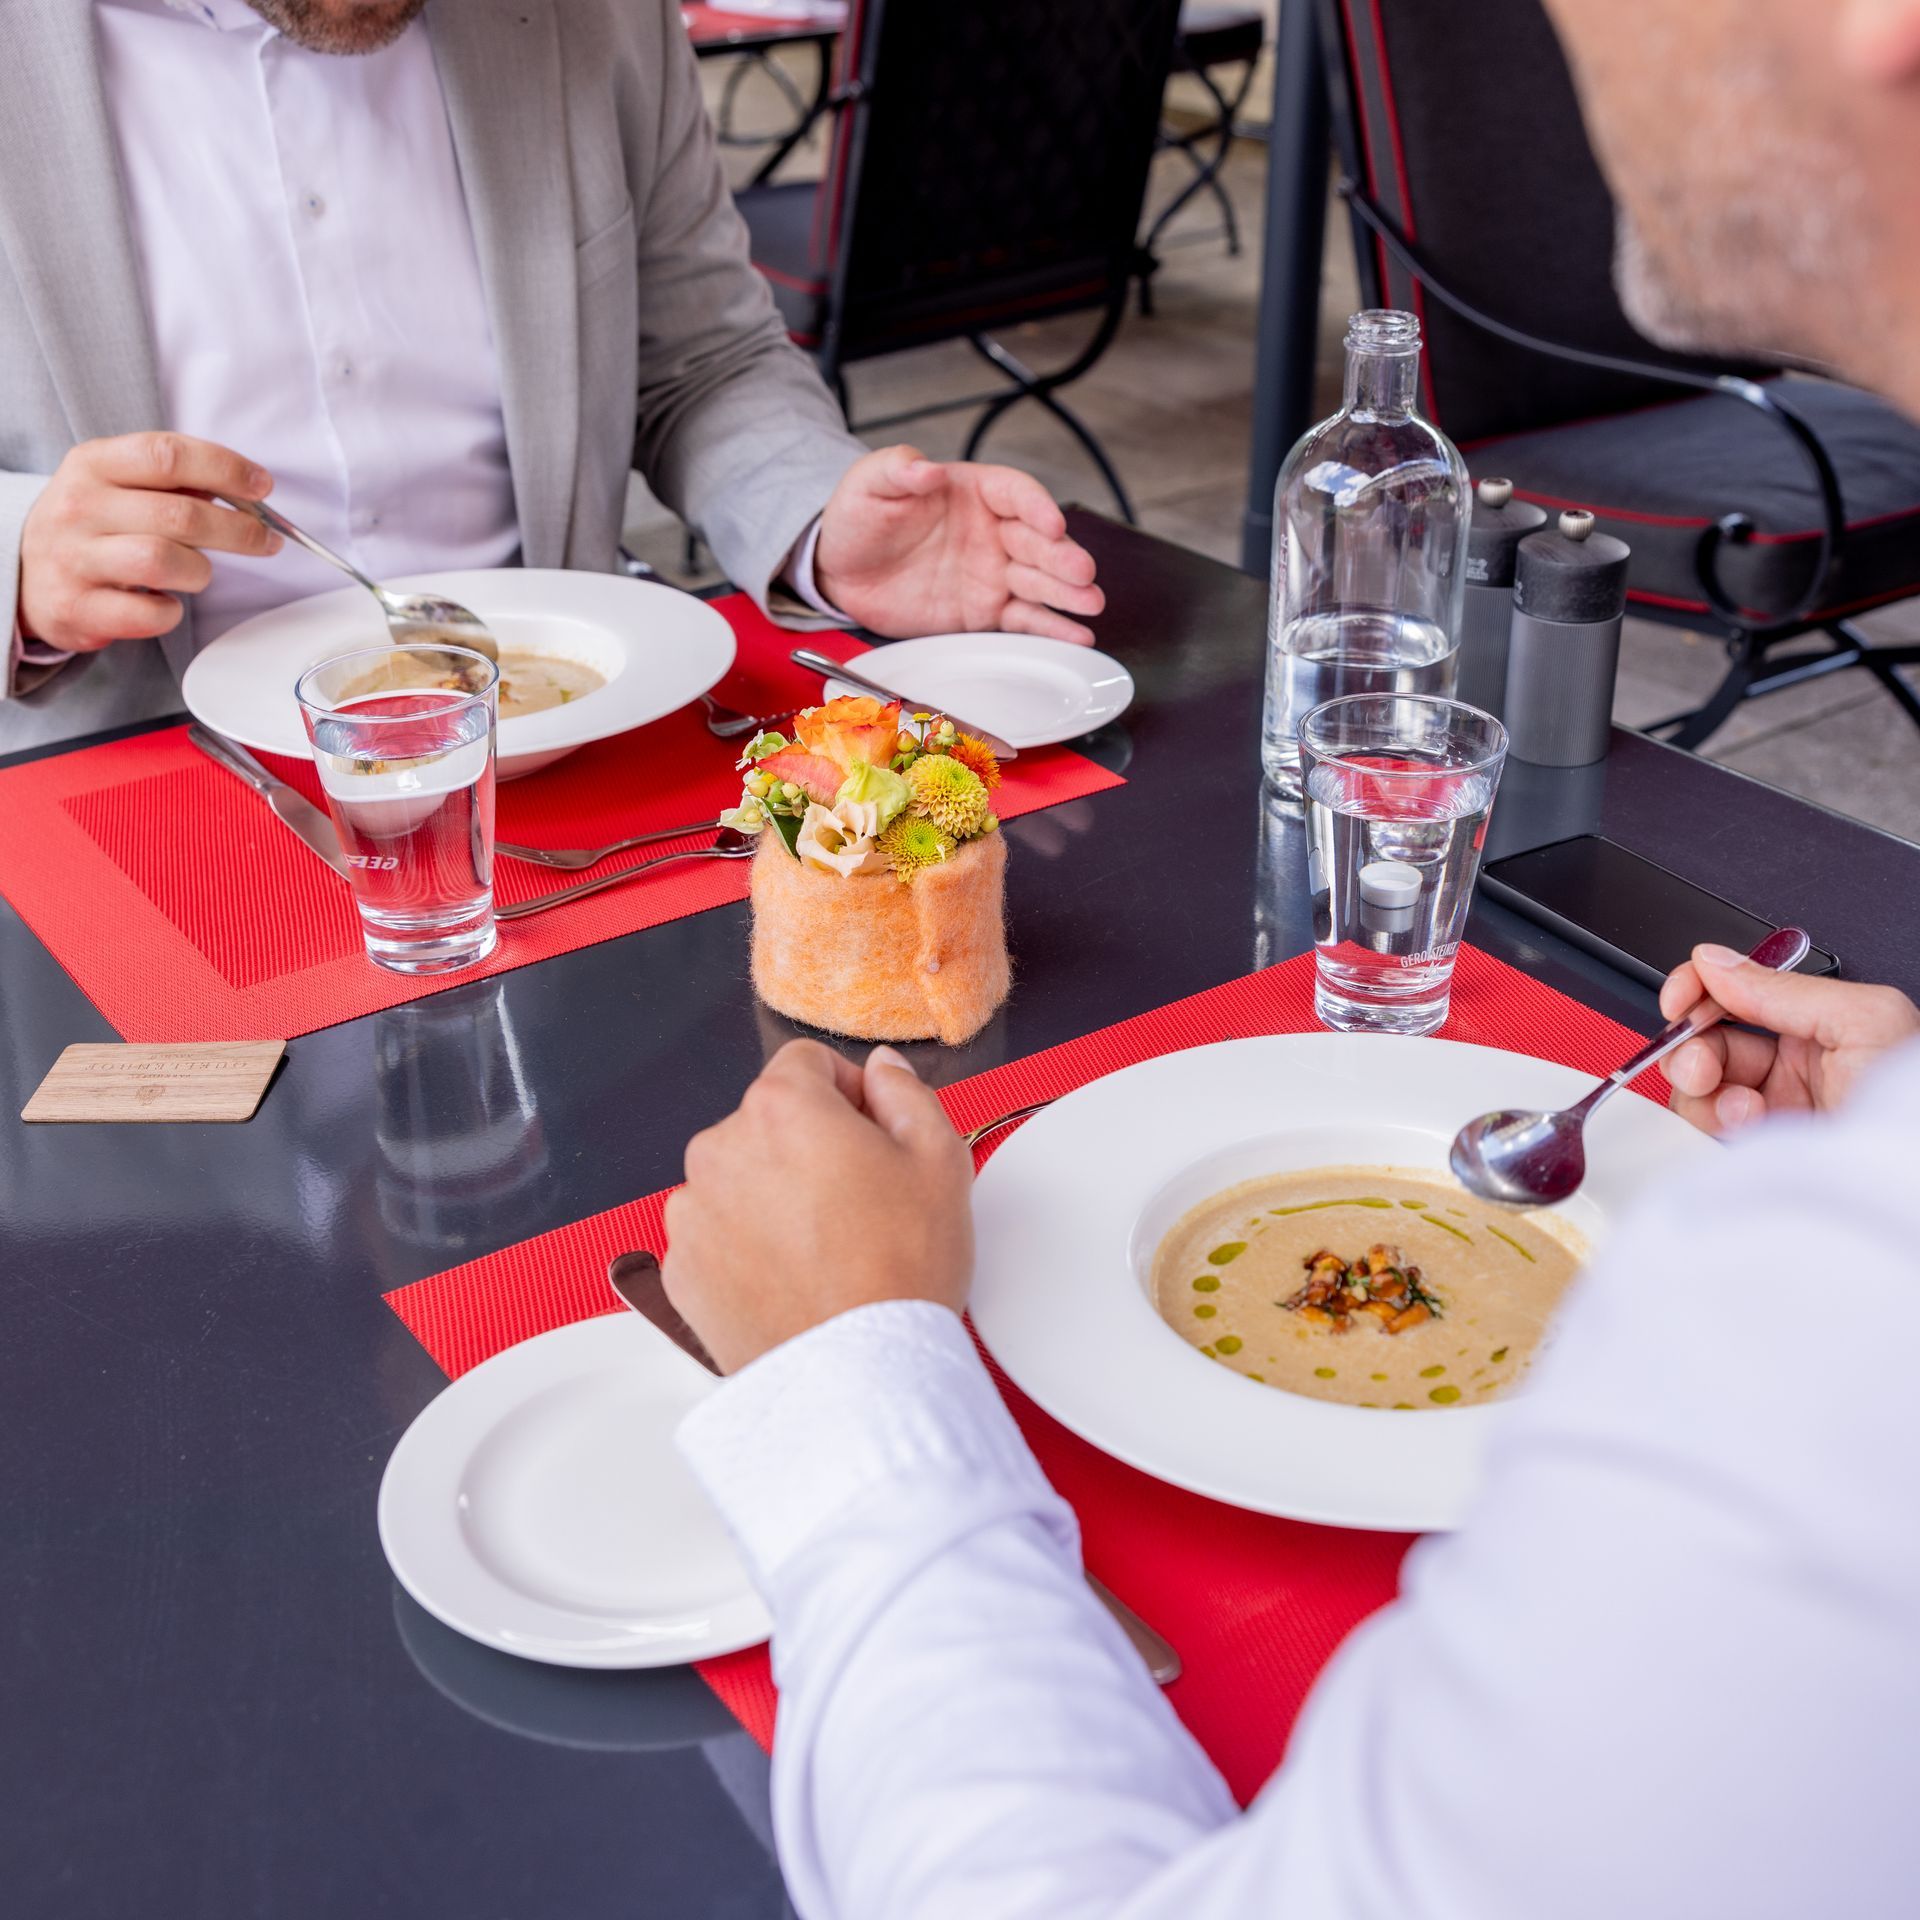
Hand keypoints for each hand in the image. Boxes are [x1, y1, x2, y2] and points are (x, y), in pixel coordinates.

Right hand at [18, 433, 280, 652]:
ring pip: (164, 561)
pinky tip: (167, 603)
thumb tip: (247, 491)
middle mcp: (80, 506)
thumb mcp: (119, 483)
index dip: (225, 468)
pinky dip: (171, 612)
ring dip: (200, 572)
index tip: (261, 485)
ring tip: (198, 574)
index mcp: (94, 464)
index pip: (167, 454)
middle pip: (179, 514)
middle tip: (264, 540)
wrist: (24, 572)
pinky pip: (148, 613)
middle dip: (238, 530)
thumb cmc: (93, 525)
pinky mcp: (77, 607)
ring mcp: (74, 558)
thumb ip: (175, 481)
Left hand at [663, 1040, 973, 1373]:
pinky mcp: (681, 1269)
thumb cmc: (898, 1271)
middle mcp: (720, 1148)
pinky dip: (748, 1246)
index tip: (872, 1138)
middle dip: (809, 1147)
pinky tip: (794, 1278)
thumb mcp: (940, 1160)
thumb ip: (907, 1091)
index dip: (850, 1094)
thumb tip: (884, 1069)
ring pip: (741, 1178)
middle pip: (770, 1121)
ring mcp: (692, 1212)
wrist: (856, 1376)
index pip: (808, 1062)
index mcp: (780, 1107)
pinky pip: (718, 1235)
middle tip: (859, 1203)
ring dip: (774, 1195)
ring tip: (827, 1249)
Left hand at [813, 445, 1103, 644]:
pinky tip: (1077, 635)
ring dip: (1067, 592)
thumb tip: (928, 468)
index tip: (1052, 523)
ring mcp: (992, 573)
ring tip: (1091, 603)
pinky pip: (1022, 620)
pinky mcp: (984, 612)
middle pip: (1038, 541)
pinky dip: (1049, 628)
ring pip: (1039, 582)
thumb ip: (898, 470)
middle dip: (1062, 556)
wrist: (840, 571)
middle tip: (1081, 573)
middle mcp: (993, 531)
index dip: (1036, 507)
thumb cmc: (859, 518)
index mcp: (974, 491)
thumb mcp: (869, 483)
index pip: (1016, 493)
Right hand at [1660, 943, 1919, 1133]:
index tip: (1678, 1001)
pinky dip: (1710, 1132)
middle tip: (1702, 1071)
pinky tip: (1746, 1133)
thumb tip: (1715, 962)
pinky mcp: (1752, 1157)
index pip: (1736, 994)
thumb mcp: (1864, 1020)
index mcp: (1814, 1028)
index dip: (1698, 990)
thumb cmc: (1914, 1106)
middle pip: (1703, 1045)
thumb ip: (1786, 988)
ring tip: (1747, 1111)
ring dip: (1707, 1099)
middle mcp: (1787, 1071)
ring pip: (1695, 1093)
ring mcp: (1768, 1116)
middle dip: (1692, 1052)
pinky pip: (1701, 1137)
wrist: (1909, 1180)